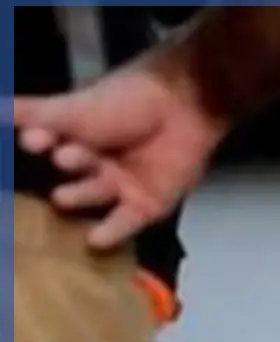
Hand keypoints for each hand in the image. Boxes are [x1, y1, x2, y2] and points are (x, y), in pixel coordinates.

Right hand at [13, 58, 227, 252]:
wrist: (186, 105)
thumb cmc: (128, 101)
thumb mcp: (74, 107)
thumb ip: (33, 112)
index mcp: (70, 139)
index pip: (45, 147)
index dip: (39, 143)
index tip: (32, 141)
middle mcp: (90, 166)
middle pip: (68, 174)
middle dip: (63, 170)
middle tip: (60, 159)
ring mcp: (118, 186)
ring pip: (91, 196)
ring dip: (78, 196)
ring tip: (64, 195)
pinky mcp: (145, 205)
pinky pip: (124, 224)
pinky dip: (110, 232)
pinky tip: (95, 240)